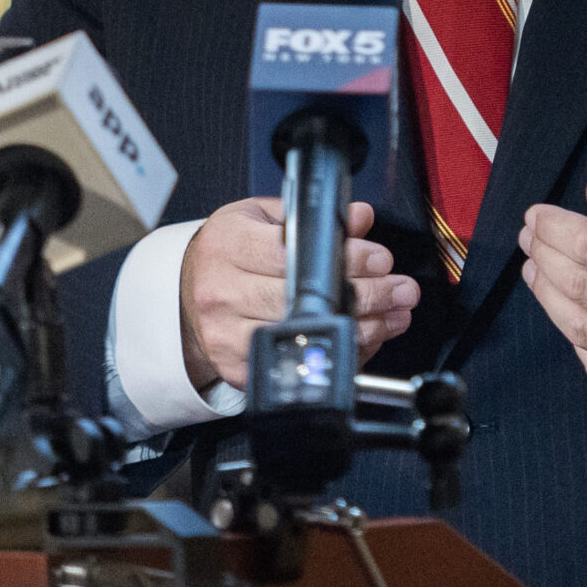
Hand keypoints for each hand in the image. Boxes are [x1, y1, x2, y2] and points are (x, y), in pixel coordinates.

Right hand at [178, 196, 417, 392]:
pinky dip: (339, 353)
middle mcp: (223, 293)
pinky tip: (367, 338)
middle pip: (304, 300)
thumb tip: (359, 217)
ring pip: (306, 336)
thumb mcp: (259, 218)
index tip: (379, 258)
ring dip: (363, 328)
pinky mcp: (238, 368)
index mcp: (227, 246)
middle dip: (365, 295)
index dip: (345, 259)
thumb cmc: (226, 254)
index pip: (295, 255)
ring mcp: (228, 336)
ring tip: (394, 314)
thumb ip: (308, 218)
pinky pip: (300, 364)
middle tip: (400, 289)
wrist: (185, 296)